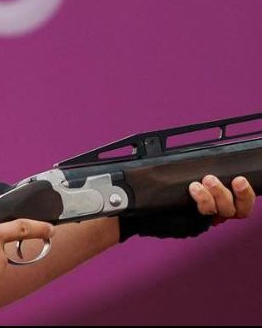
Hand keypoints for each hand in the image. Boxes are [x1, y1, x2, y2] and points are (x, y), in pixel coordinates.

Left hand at [119, 175, 255, 241]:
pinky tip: (192, 191)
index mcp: (219, 199)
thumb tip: (210, 155)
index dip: (245, 194)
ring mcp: (201, 219)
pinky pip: (199, 217)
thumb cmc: (160, 190)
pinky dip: (199, 202)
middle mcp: (214, 212)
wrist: (134, 205)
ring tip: (197, 184)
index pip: (241, 202)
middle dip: (229, 194)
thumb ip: (196, 171)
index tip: (239, 179)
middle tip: (212, 179)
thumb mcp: (182, 177)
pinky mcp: (189, 224)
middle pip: (235, 209)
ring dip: (211, 196)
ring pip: (218, 212)